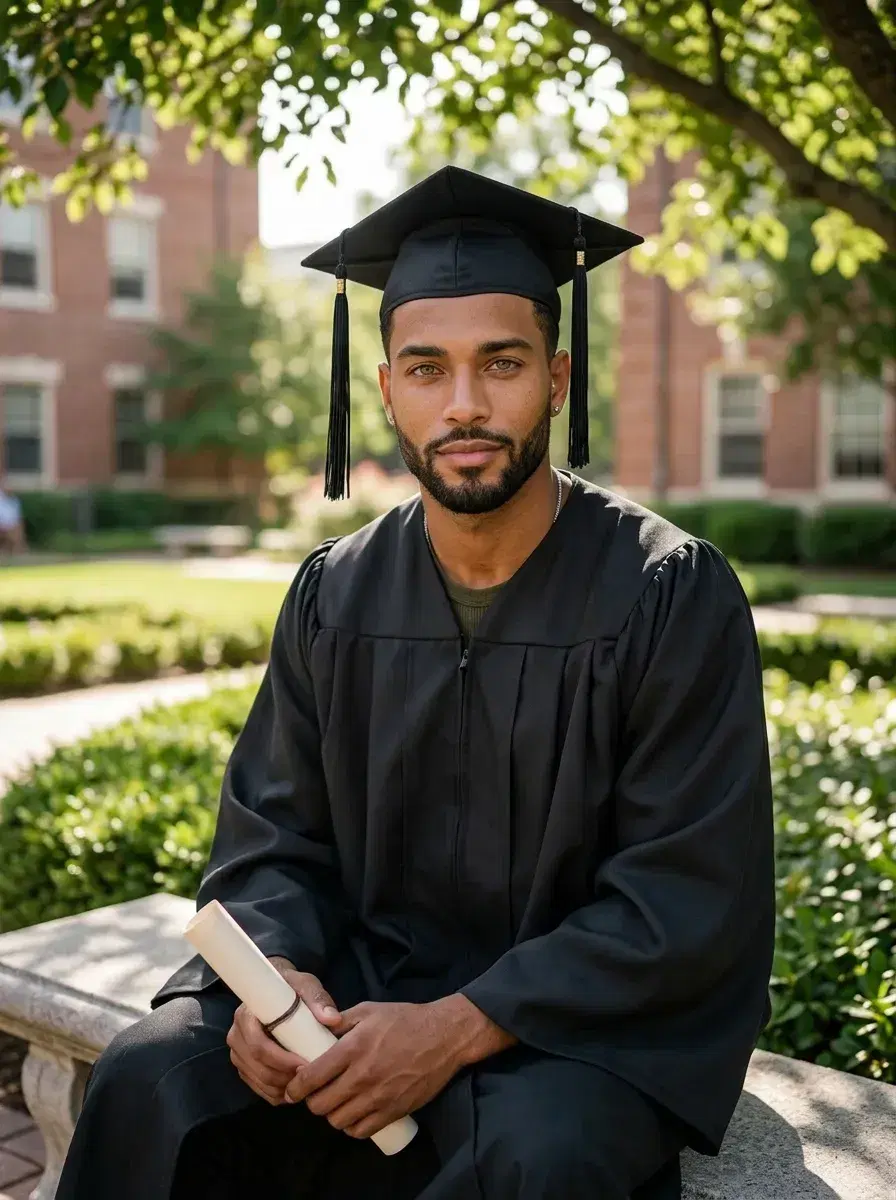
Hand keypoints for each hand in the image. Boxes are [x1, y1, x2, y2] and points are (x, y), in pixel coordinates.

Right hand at [225, 958, 341, 1105]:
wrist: (274, 990)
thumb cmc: (290, 988)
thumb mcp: (305, 985)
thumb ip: (318, 999)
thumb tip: (332, 1019)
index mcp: (246, 1015)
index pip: (258, 1046)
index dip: (281, 1060)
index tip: (305, 1064)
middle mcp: (237, 1036)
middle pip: (258, 1068)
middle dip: (285, 1077)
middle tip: (311, 1077)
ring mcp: (238, 1053)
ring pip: (259, 1081)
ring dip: (282, 1088)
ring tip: (307, 1083)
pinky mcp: (244, 1066)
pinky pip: (258, 1088)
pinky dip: (277, 1093)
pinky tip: (295, 1089)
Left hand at [285, 994, 514, 1138]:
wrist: (444, 1036)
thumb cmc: (405, 1020)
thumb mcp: (369, 1010)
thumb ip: (340, 1021)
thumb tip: (316, 1029)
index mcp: (353, 1048)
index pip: (311, 1077)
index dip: (295, 1087)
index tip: (292, 1088)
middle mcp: (362, 1076)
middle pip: (320, 1105)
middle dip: (312, 1101)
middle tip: (314, 1093)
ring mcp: (378, 1097)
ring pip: (338, 1121)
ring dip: (332, 1114)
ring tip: (335, 1102)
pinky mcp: (393, 1111)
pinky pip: (361, 1131)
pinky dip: (352, 1126)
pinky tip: (353, 1113)